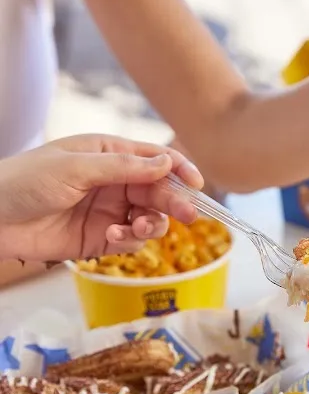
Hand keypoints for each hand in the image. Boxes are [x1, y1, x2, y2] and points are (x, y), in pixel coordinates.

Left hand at [0, 135, 202, 262]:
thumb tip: (167, 163)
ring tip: (135, 227)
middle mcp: (114, 181)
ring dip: (151, 224)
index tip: (197, 185)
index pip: (155, 158)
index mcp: (109, 153)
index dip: (180, 170)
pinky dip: (130, 240)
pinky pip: (130, 240)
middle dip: (174, 202)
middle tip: (188, 216)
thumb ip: (124, 167)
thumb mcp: (76, 167)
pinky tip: (115, 236)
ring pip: (149, 217)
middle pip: (159, 190)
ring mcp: (108, 210)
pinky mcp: (100, 238)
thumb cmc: (25, 181)